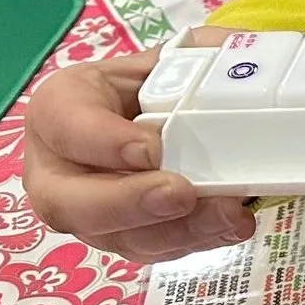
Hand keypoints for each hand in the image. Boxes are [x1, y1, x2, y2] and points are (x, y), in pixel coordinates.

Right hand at [21, 44, 255, 262]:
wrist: (166, 113)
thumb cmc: (162, 79)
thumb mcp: (179, 53)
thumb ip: (205, 54)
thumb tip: (247, 59)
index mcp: (61, 105)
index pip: (65, 124)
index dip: (103, 142)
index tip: (152, 148)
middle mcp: (57, 166)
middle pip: (67, 202)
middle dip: (127, 204)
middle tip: (182, 195)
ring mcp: (84, 210)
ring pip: (112, 237)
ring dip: (173, 231)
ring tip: (227, 214)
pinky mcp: (118, 236)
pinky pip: (146, 251)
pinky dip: (191, 242)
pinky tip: (228, 227)